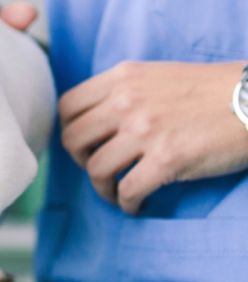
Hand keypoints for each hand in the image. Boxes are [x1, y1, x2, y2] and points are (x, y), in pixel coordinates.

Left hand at [59, 61, 247, 213]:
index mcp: (122, 78)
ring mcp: (145, 130)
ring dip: (103, 188)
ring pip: (96, 169)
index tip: (84, 145)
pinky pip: (128, 190)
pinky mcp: (167, 158)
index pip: (67, 107)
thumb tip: (96, 121)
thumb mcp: (158, 76)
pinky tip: (138, 205)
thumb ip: (125, 93)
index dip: (69, 131)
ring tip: (118, 193)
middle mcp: (126, 101)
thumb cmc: (214, 90)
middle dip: (81, 162)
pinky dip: (128, 203)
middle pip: (73, 140)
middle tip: (100, 171)